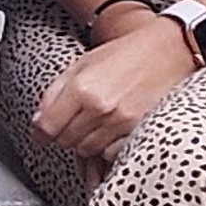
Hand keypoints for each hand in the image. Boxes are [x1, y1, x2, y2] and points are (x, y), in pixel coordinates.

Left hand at [34, 9, 195, 163]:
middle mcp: (101, 108)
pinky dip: (107, 147)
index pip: (47, 127)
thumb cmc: (124, 55)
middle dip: (64, 133)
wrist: (168, 52)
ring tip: (95, 121)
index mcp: (81, 88)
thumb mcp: (80, 65)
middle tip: (74, 120)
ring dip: (85, 140)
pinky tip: (111, 130)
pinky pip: (111, 154)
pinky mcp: (142, 132)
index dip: (41, 132)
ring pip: (87, 150)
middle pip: (65, 141)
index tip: (42, 133)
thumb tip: (38, 123)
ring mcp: (123, 123)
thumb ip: (54, 94)